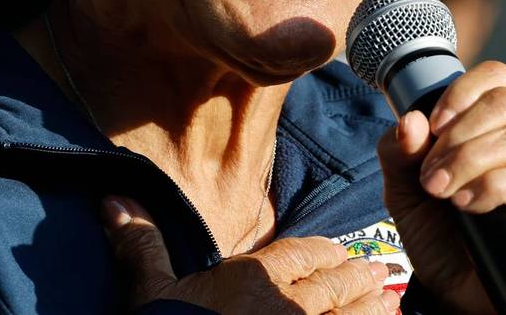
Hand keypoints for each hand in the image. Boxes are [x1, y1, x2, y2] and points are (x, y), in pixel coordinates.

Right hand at [102, 196, 399, 313]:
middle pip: (336, 284)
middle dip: (357, 277)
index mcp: (255, 278)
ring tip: (391, 303)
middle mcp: (290, 306)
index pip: (302, 255)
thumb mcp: (151, 294)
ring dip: (375, 309)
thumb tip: (115, 201)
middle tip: (378, 273)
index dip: (324, 253)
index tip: (338, 252)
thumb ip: (143, 247)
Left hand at [376, 61, 505, 312]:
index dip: (462, 92)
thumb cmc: (439, 233)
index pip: (497, 79)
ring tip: (443, 192)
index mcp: (500, 124)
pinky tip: (470, 205)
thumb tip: (410, 120)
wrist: (459, 291)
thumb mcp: (405, 189)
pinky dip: (494, 187)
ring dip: (470, 162)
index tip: (432, 125)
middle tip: (431, 175)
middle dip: (458, 136)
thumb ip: (399, 152)